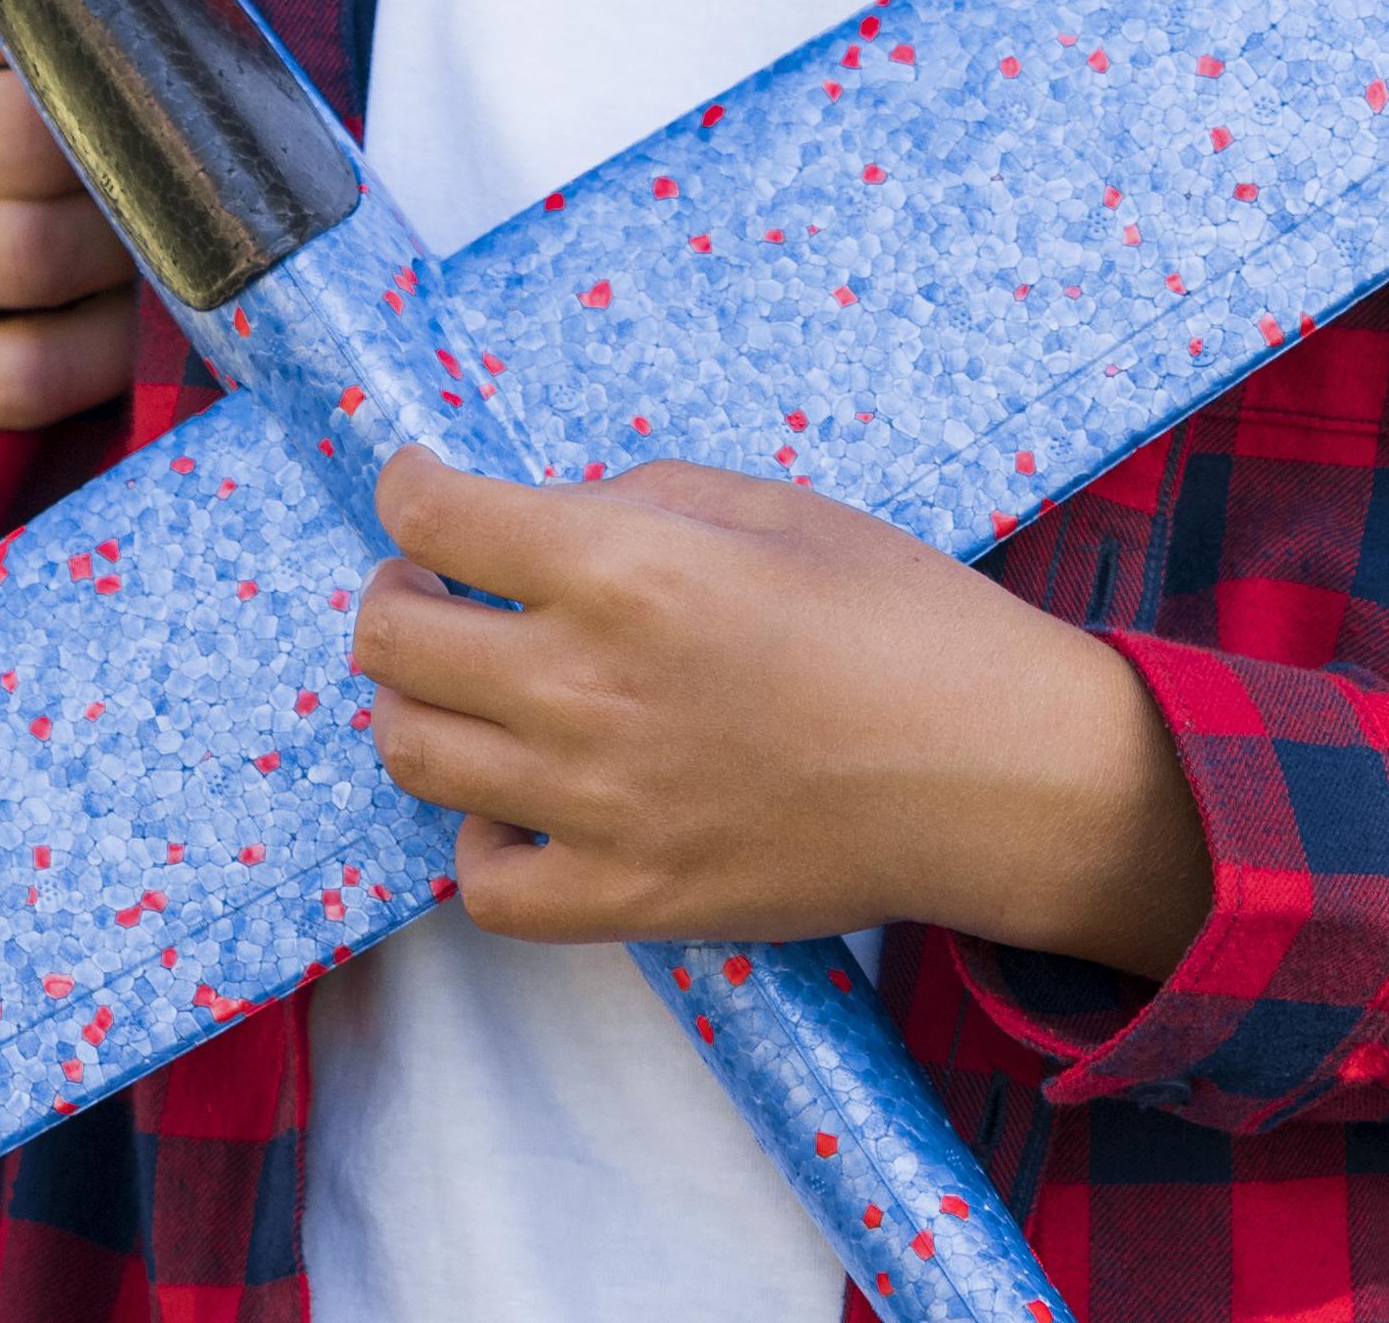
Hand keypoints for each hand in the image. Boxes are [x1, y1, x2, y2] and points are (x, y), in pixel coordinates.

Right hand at [0, 0, 145, 447]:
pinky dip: (110, 347)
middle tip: (207, 129)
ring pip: (42, 258)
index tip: (182, 15)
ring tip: (178, 208)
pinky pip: (31, 375)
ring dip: (139, 240)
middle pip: (38, 138)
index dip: (112, 5)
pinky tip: (139, 306)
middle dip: (139, 137)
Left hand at [348, 454, 1209, 975]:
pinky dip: (478, 843)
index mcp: (627, 568)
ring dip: (418, 705)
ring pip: (414, 755)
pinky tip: (518, 805)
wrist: (998, 772)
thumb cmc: (905, 618)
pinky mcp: (631, 899)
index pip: (434, 516)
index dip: (407, 488)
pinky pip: (485, 888)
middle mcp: (589, 687)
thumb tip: (548, 524)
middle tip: (435, 584)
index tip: (421, 489)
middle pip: (391, 642)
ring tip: (467, 685)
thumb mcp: (774, 507)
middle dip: (395, 594)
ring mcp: (600, 806)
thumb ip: (638, 501)